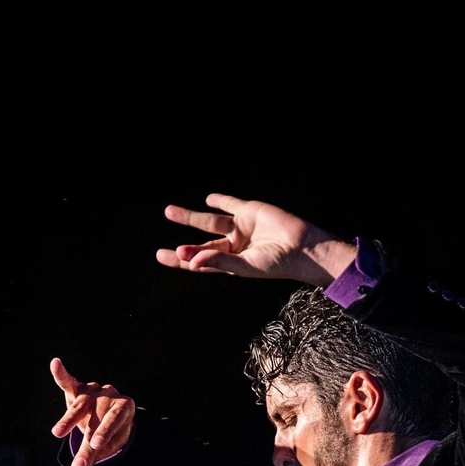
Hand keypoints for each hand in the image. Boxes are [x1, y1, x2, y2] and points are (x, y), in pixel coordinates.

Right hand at [49, 357, 135, 465]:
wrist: (105, 416)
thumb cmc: (106, 432)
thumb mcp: (102, 445)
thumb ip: (90, 456)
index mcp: (124, 407)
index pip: (113, 420)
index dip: (104, 432)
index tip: (95, 445)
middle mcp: (110, 394)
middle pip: (97, 413)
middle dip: (90, 430)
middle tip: (86, 445)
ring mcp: (93, 390)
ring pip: (81, 403)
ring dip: (70, 418)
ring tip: (58, 433)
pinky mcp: (76, 388)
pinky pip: (68, 381)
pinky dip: (61, 374)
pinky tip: (55, 363)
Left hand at [156, 193, 355, 285]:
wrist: (303, 247)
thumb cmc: (276, 263)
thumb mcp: (244, 266)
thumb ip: (217, 261)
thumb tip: (190, 262)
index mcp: (232, 263)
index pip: (201, 262)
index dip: (182, 260)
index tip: (162, 255)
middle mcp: (234, 246)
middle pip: (202, 244)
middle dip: (183, 246)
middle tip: (161, 251)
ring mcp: (242, 228)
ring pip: (210, 223)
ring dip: (190, 217)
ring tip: (170, 212)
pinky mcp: (251, 211)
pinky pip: (231, 204)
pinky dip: (220, 200)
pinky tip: (208, 199)